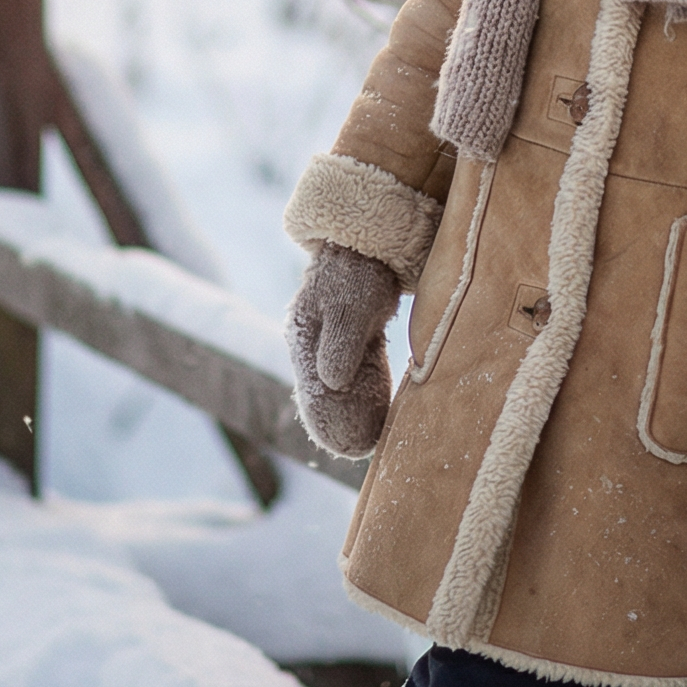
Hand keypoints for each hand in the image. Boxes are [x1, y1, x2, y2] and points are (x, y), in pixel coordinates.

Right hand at [284, 241, 400, 456]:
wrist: (373, 235)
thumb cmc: (359, 267)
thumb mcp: (350, 302)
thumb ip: (342, 339)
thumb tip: (333, 381)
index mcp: (304, 334)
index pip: (313, 388)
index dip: (328, 420)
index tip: (347, 446)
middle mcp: (317, 341)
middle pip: (326, 392)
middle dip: (341, 423)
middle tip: (362, 451)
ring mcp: (338, 337)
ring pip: (344, 385)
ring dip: (357, 411)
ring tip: (373, 440)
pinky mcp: (360, 333)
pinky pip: (362, 370)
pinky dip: (369, 391)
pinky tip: (381, 410)